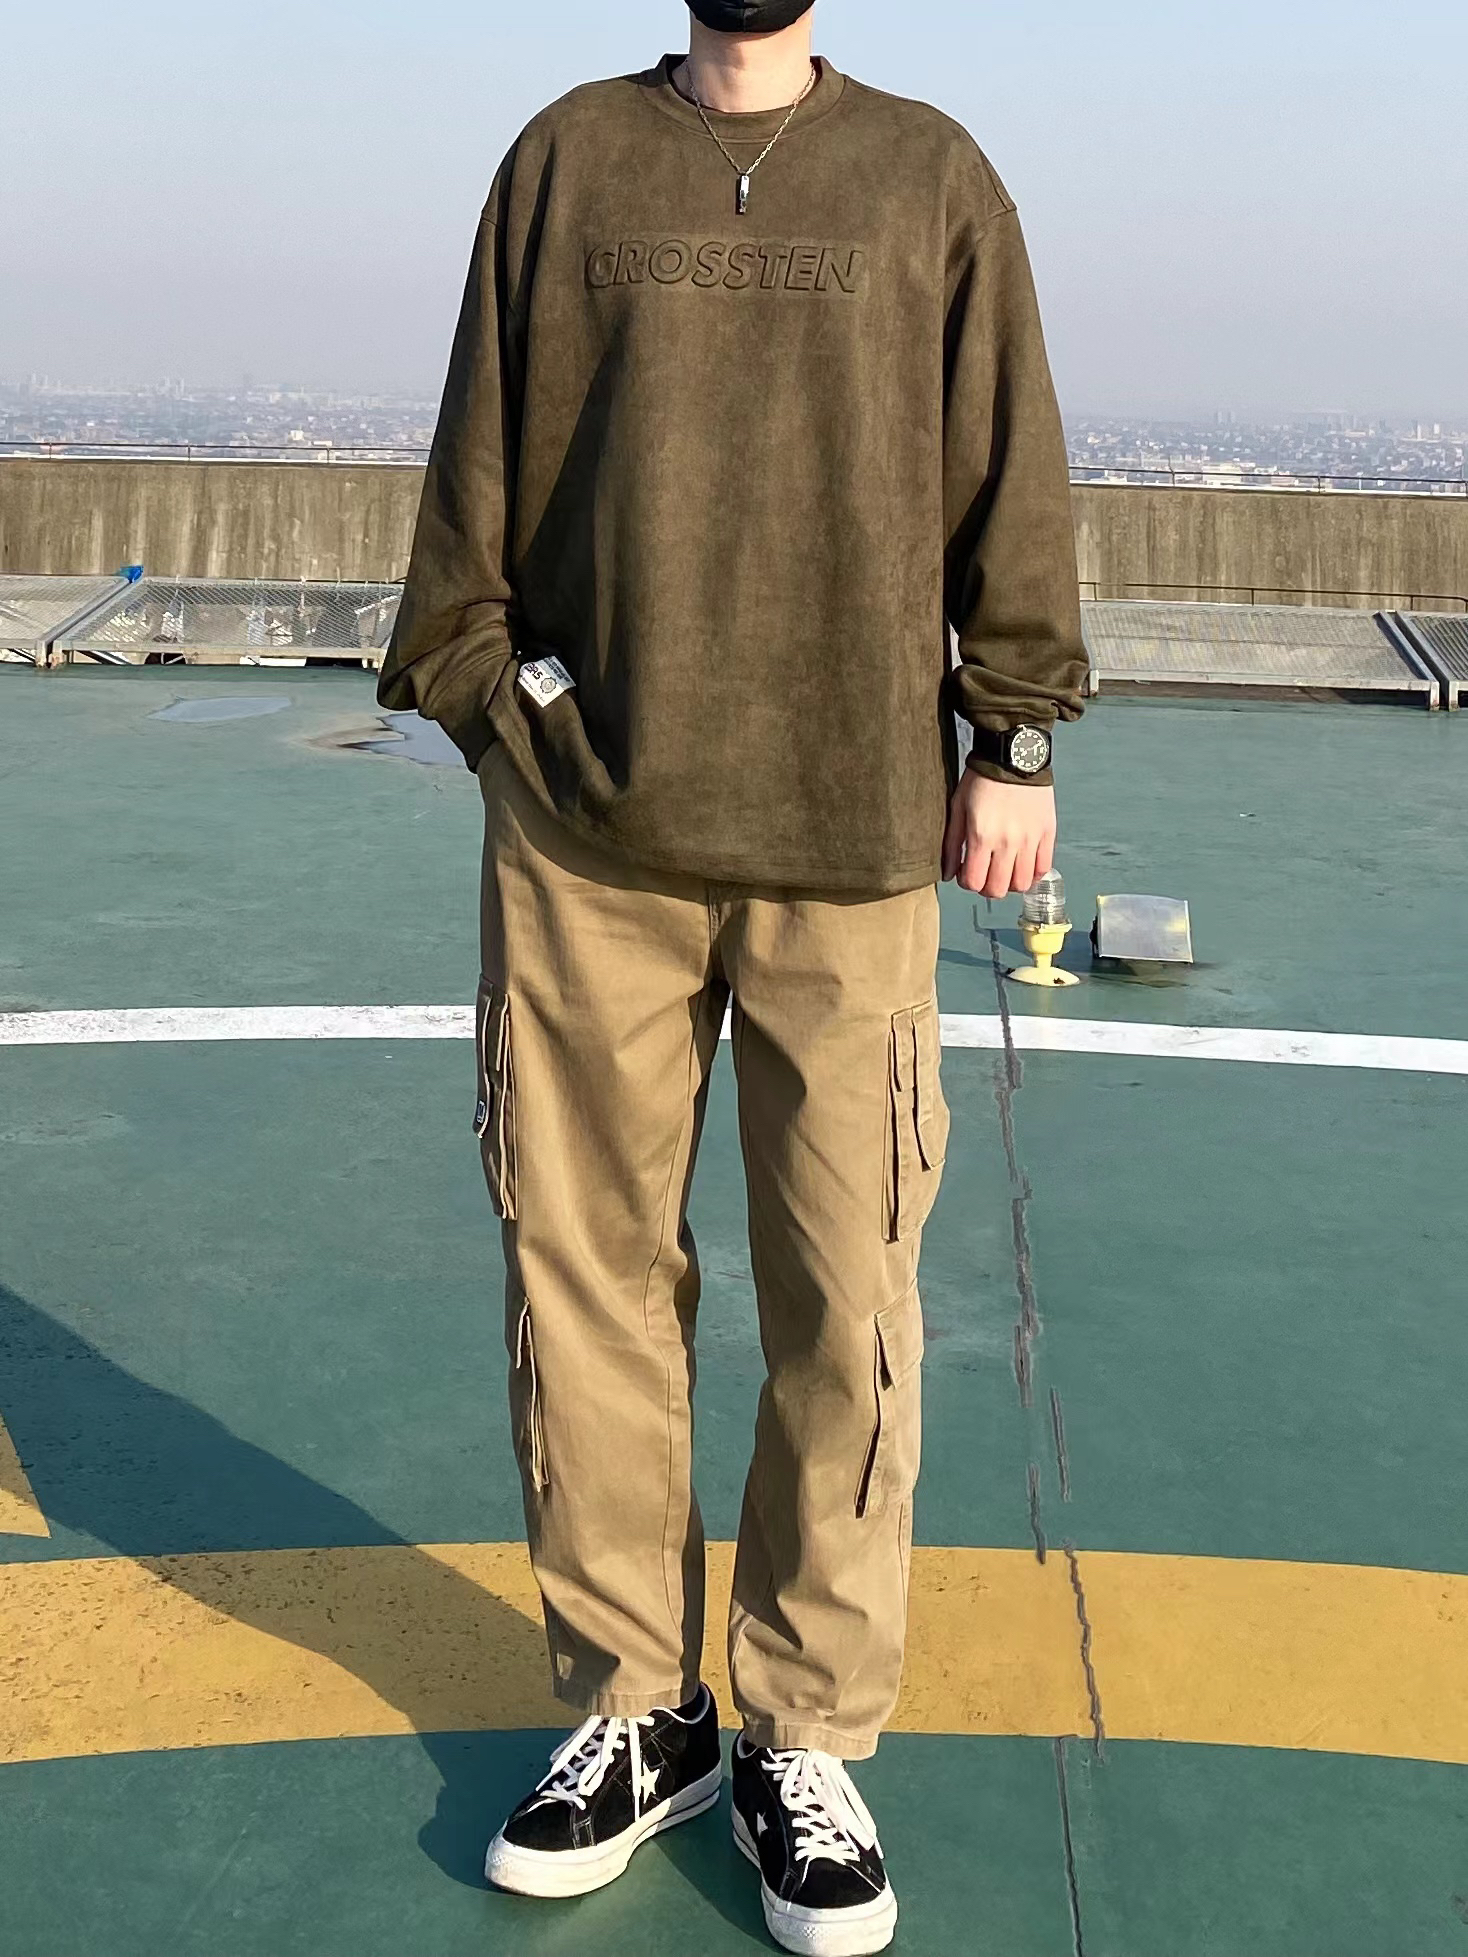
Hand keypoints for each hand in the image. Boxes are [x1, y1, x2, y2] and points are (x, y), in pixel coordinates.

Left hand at [942, 769, 1056, 897]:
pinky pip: (1043, 868)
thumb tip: (948, 874)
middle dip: (987, 887)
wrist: (1012, 756)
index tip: (967, 872)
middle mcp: (1007, 842)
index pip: (974, 882)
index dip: (967, 882)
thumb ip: (951, 844)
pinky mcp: (1047, 833)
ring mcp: (1030, 839)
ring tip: (1005, 870)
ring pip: (1022, 884)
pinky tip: (1023, 864)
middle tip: (985, 874)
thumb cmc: (982, 780)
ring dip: (1010, 883)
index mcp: (981, 836)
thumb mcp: (958, 808)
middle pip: (998, 889)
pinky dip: (1033, 873)